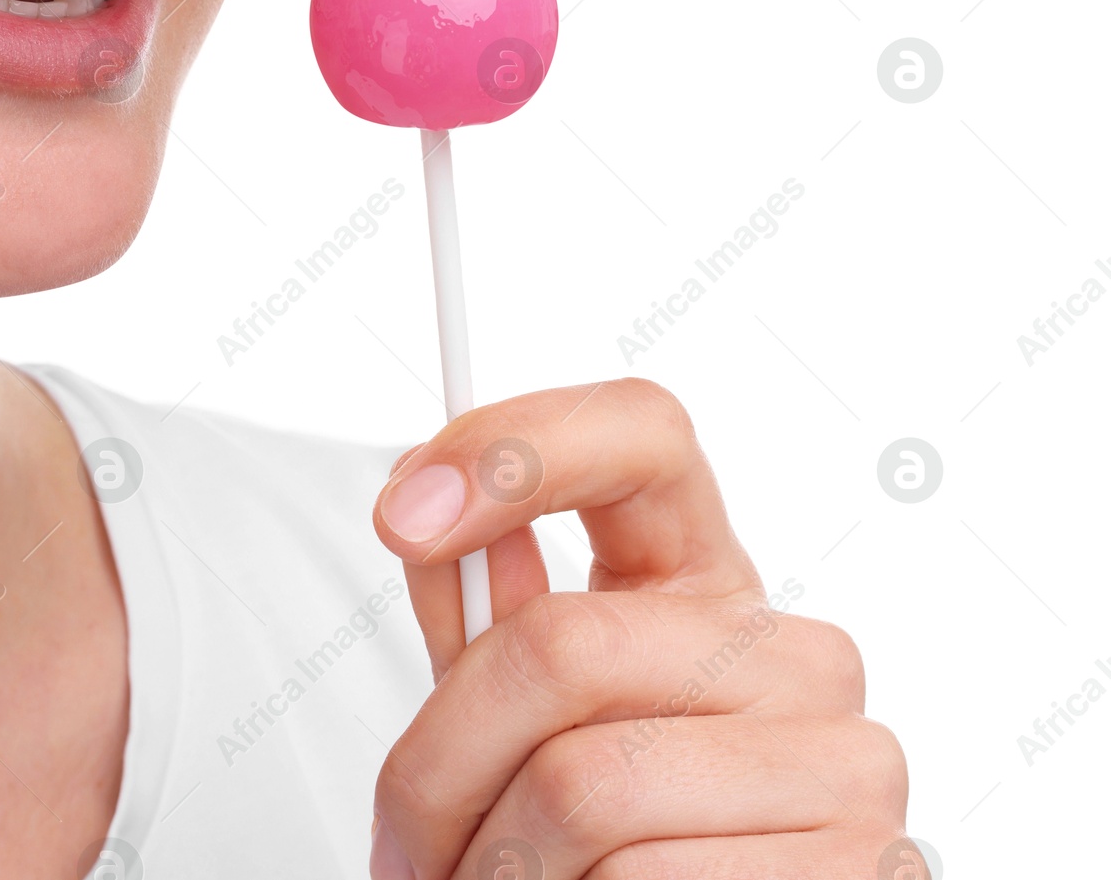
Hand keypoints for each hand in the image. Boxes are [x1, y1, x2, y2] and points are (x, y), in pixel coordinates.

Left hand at [368, 378, 915, 878]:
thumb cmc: (605, 845)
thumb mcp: (537, 721)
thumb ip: (486, 624)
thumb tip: (425, 511)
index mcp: (706, 587)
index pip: (641, 434)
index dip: (515, 449)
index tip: (402, 515)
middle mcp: (795, 652)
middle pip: (558, 644)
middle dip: (436, 766)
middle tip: (403, 843)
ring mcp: (845, 759)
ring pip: (578, 788)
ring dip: (490, 865)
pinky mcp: (868, 866)